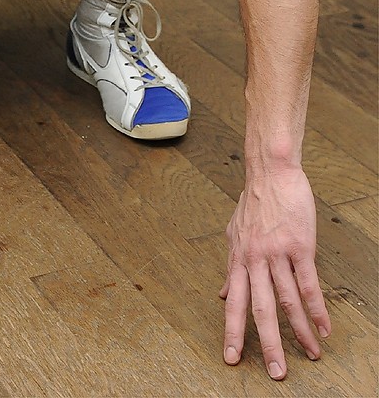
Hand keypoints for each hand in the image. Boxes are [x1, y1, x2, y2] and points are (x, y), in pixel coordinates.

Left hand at [220, 166, 330, 379]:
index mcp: (239, 259)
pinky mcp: (300, 246)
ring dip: (300, 332)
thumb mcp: (233, 233)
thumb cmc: (254, 202)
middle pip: (261, 309)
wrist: (271, 173)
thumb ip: (230, 266)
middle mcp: (255, 260)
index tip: (231, 358)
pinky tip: (324, 327)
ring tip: (310, 355)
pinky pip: (309, 283)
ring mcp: (278, 254)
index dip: (232, 332)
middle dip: (268, 344)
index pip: (234, 303)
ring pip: (288, 301)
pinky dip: (317, 308)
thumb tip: (223, 294)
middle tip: (275, 373)